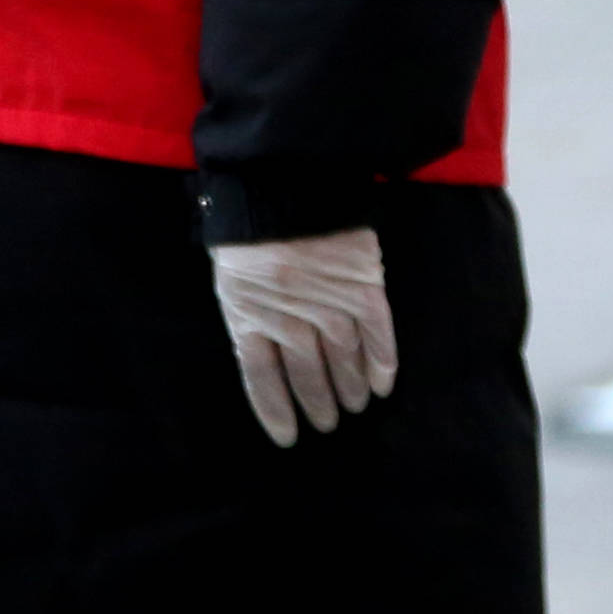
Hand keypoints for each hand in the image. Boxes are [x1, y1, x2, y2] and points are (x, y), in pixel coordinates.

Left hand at [210, 226, 398, 446]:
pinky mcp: (363, 288)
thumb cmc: (247, 223)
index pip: (262, 378)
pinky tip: (382, 384)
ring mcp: (329, 304)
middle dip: (317, 403)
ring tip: (353, 406)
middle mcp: (290, 318)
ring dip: (350, 388)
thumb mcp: (230, 272)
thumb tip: (267, 355)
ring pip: (344, 361)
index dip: (276, 411)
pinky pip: (378, 336)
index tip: (288, 438)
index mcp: (248, 314)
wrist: (282, 175)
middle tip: (327, 423)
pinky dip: (382, 363)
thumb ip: (248, 312)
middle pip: (307, 375)